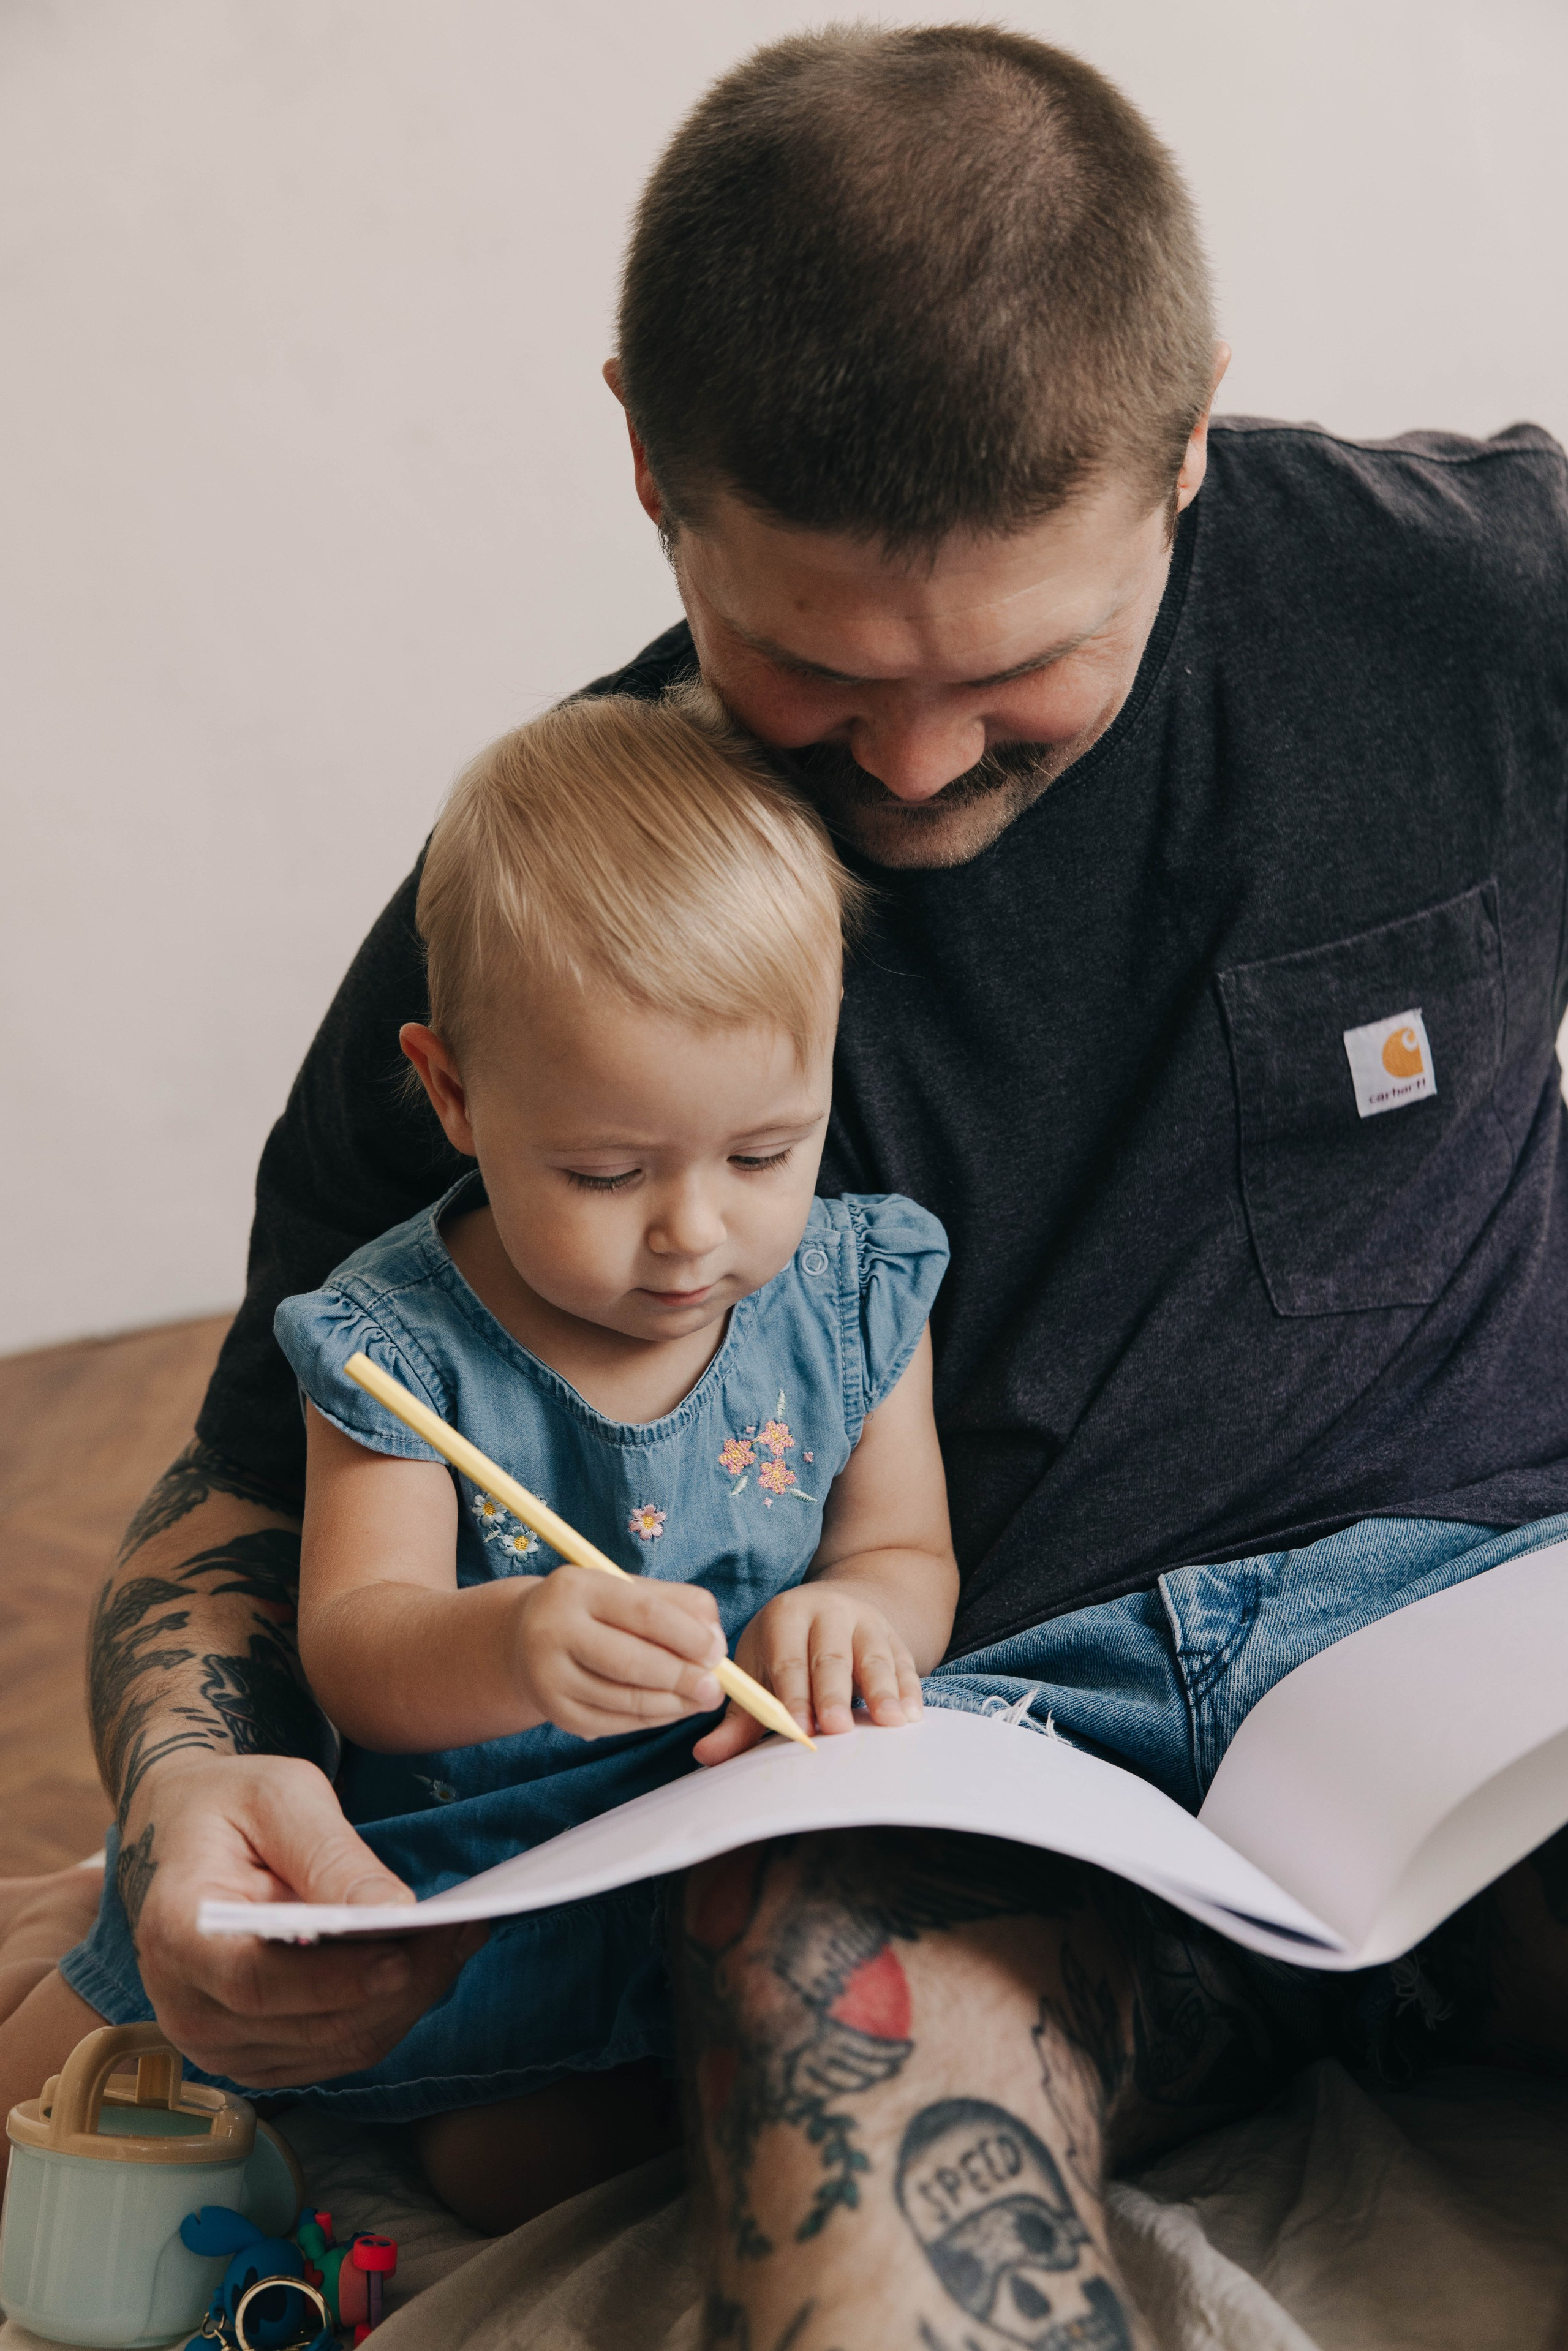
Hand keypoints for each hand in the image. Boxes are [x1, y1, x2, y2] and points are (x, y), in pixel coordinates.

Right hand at [122, 1752, 486, 2088]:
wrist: (184, 1833)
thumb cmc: (231, 1804)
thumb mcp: (278, 1798)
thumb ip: (330, 1856)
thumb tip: (392, 1913)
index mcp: (177, 1934)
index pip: (257, 1982)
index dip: (334, 1981)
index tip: (403, 1957)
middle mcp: (187, 2005)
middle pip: (310, 2024)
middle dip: (400, 1983)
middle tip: (464, 1928)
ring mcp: (218, 2041)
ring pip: (337, 2046)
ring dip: (408, 1999)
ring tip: (459, 1937)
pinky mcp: (254, 2054)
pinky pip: (338, 2051)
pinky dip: (390, 2011)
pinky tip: (425, 1961)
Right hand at [512, 1565, 726, 1737]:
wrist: (525, 1637)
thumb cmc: (595, 1608)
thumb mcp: (630, 1589)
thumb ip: (680, 1604)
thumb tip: (715, 1644)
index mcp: (577, 1587)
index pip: (643, 1613)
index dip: (687, 1636)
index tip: (716, 1653)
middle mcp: (553, 1630)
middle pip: (631, 1662)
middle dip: (682, 1678)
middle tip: (715, 1689)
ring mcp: (548, 1676)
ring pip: (624, 1699)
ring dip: (672, 1705)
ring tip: (700, 1700)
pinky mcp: (555, 1711)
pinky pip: (614, 1722)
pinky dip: (650, 1719)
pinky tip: (671, 1710)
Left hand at [692, 1583, 922, 1765]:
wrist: (832, 1606)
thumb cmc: (785, 1650)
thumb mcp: (759, 1671)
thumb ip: (739, 1718)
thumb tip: (704, 1756)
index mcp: (786, 1617)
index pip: (788, 1658)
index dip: (793, 1694)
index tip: (799, 1728)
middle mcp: (828, 1612)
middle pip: (832, 1656)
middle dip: (834, 1693)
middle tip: (837, 1728)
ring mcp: (866, 1622)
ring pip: (874, 1656)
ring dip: (882, 1690)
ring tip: (889, 1722)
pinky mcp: (894, 1637)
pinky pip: (904, 1662)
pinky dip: (908, 1689)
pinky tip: (911, 1716)